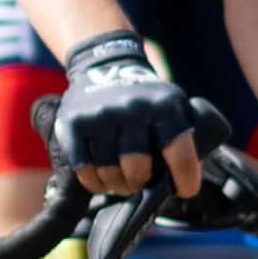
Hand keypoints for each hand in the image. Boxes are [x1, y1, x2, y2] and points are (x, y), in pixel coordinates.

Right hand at [54, 29, 199, 198]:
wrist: (103, 67)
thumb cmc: (147, 102)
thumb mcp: (175, 107)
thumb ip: (185, 139)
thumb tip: (183, 182)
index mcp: (165, 106)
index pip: (180, 154)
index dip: (184, 180)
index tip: (185, 191)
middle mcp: (132, 108)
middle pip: (138, 169)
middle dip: (140, 184)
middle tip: (140, 183)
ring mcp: (100, 115)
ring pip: (109, 173)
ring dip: (117, 185)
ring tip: (121, 182)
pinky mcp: (72, 123)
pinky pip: (83, 169)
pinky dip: (94, 182)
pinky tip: (101, 180)